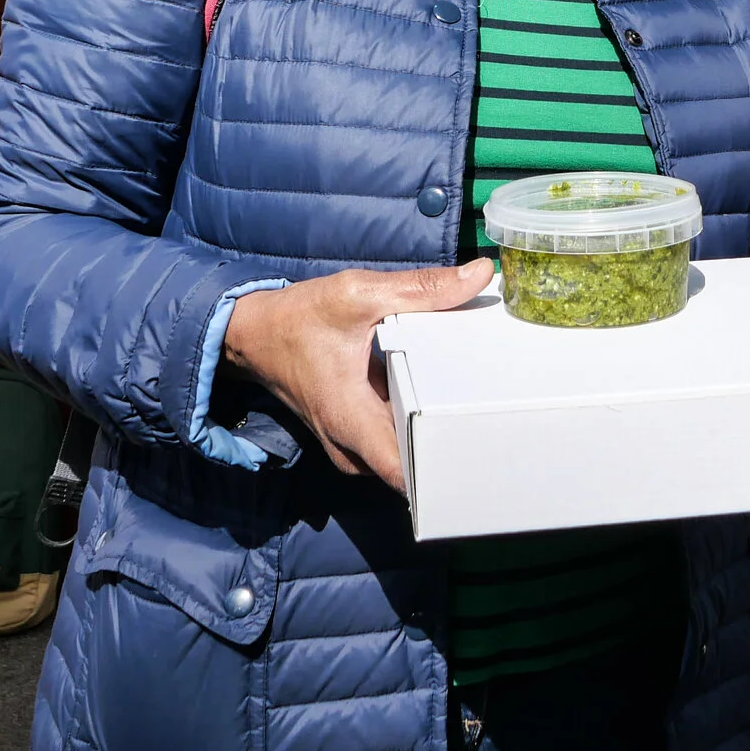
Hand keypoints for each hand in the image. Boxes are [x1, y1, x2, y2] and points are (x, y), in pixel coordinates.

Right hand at [222, 259, 493, 488]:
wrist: (253, 334)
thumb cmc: (298, 318)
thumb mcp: (359, 294)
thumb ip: (422, 288)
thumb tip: (478, 275)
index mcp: (352, 422)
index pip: (406, 475)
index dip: (446, 468)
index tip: (483, 445)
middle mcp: (352, 445)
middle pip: (414, 466)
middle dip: (452, 443)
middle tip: (496, 414)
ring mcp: (352, 443)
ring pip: (404, 451)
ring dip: (435, 429)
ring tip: (480, 403)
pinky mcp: (354, 430)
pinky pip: (393, 435)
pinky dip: (416, 416)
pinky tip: (445, 390)